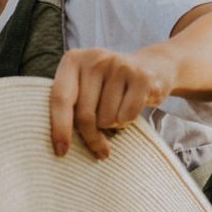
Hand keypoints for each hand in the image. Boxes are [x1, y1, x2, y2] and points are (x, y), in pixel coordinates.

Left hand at [48, 47, 173, 159]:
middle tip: (100, 148)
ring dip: (112, 126)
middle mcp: (95, 59)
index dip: (59, 128)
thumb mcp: (84, 86)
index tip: (62, 152)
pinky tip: (131, 107)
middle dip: (91, 137)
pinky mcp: (142, 77)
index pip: (60, 99)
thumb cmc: (108, 86)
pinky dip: (128, 121)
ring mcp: (120, 66)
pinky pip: (127, 116)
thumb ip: (68, 106)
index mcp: (73, 60)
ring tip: (118, 111)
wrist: (153, 66)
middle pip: (84, 115)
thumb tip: (61, 146)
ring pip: (107, 119)